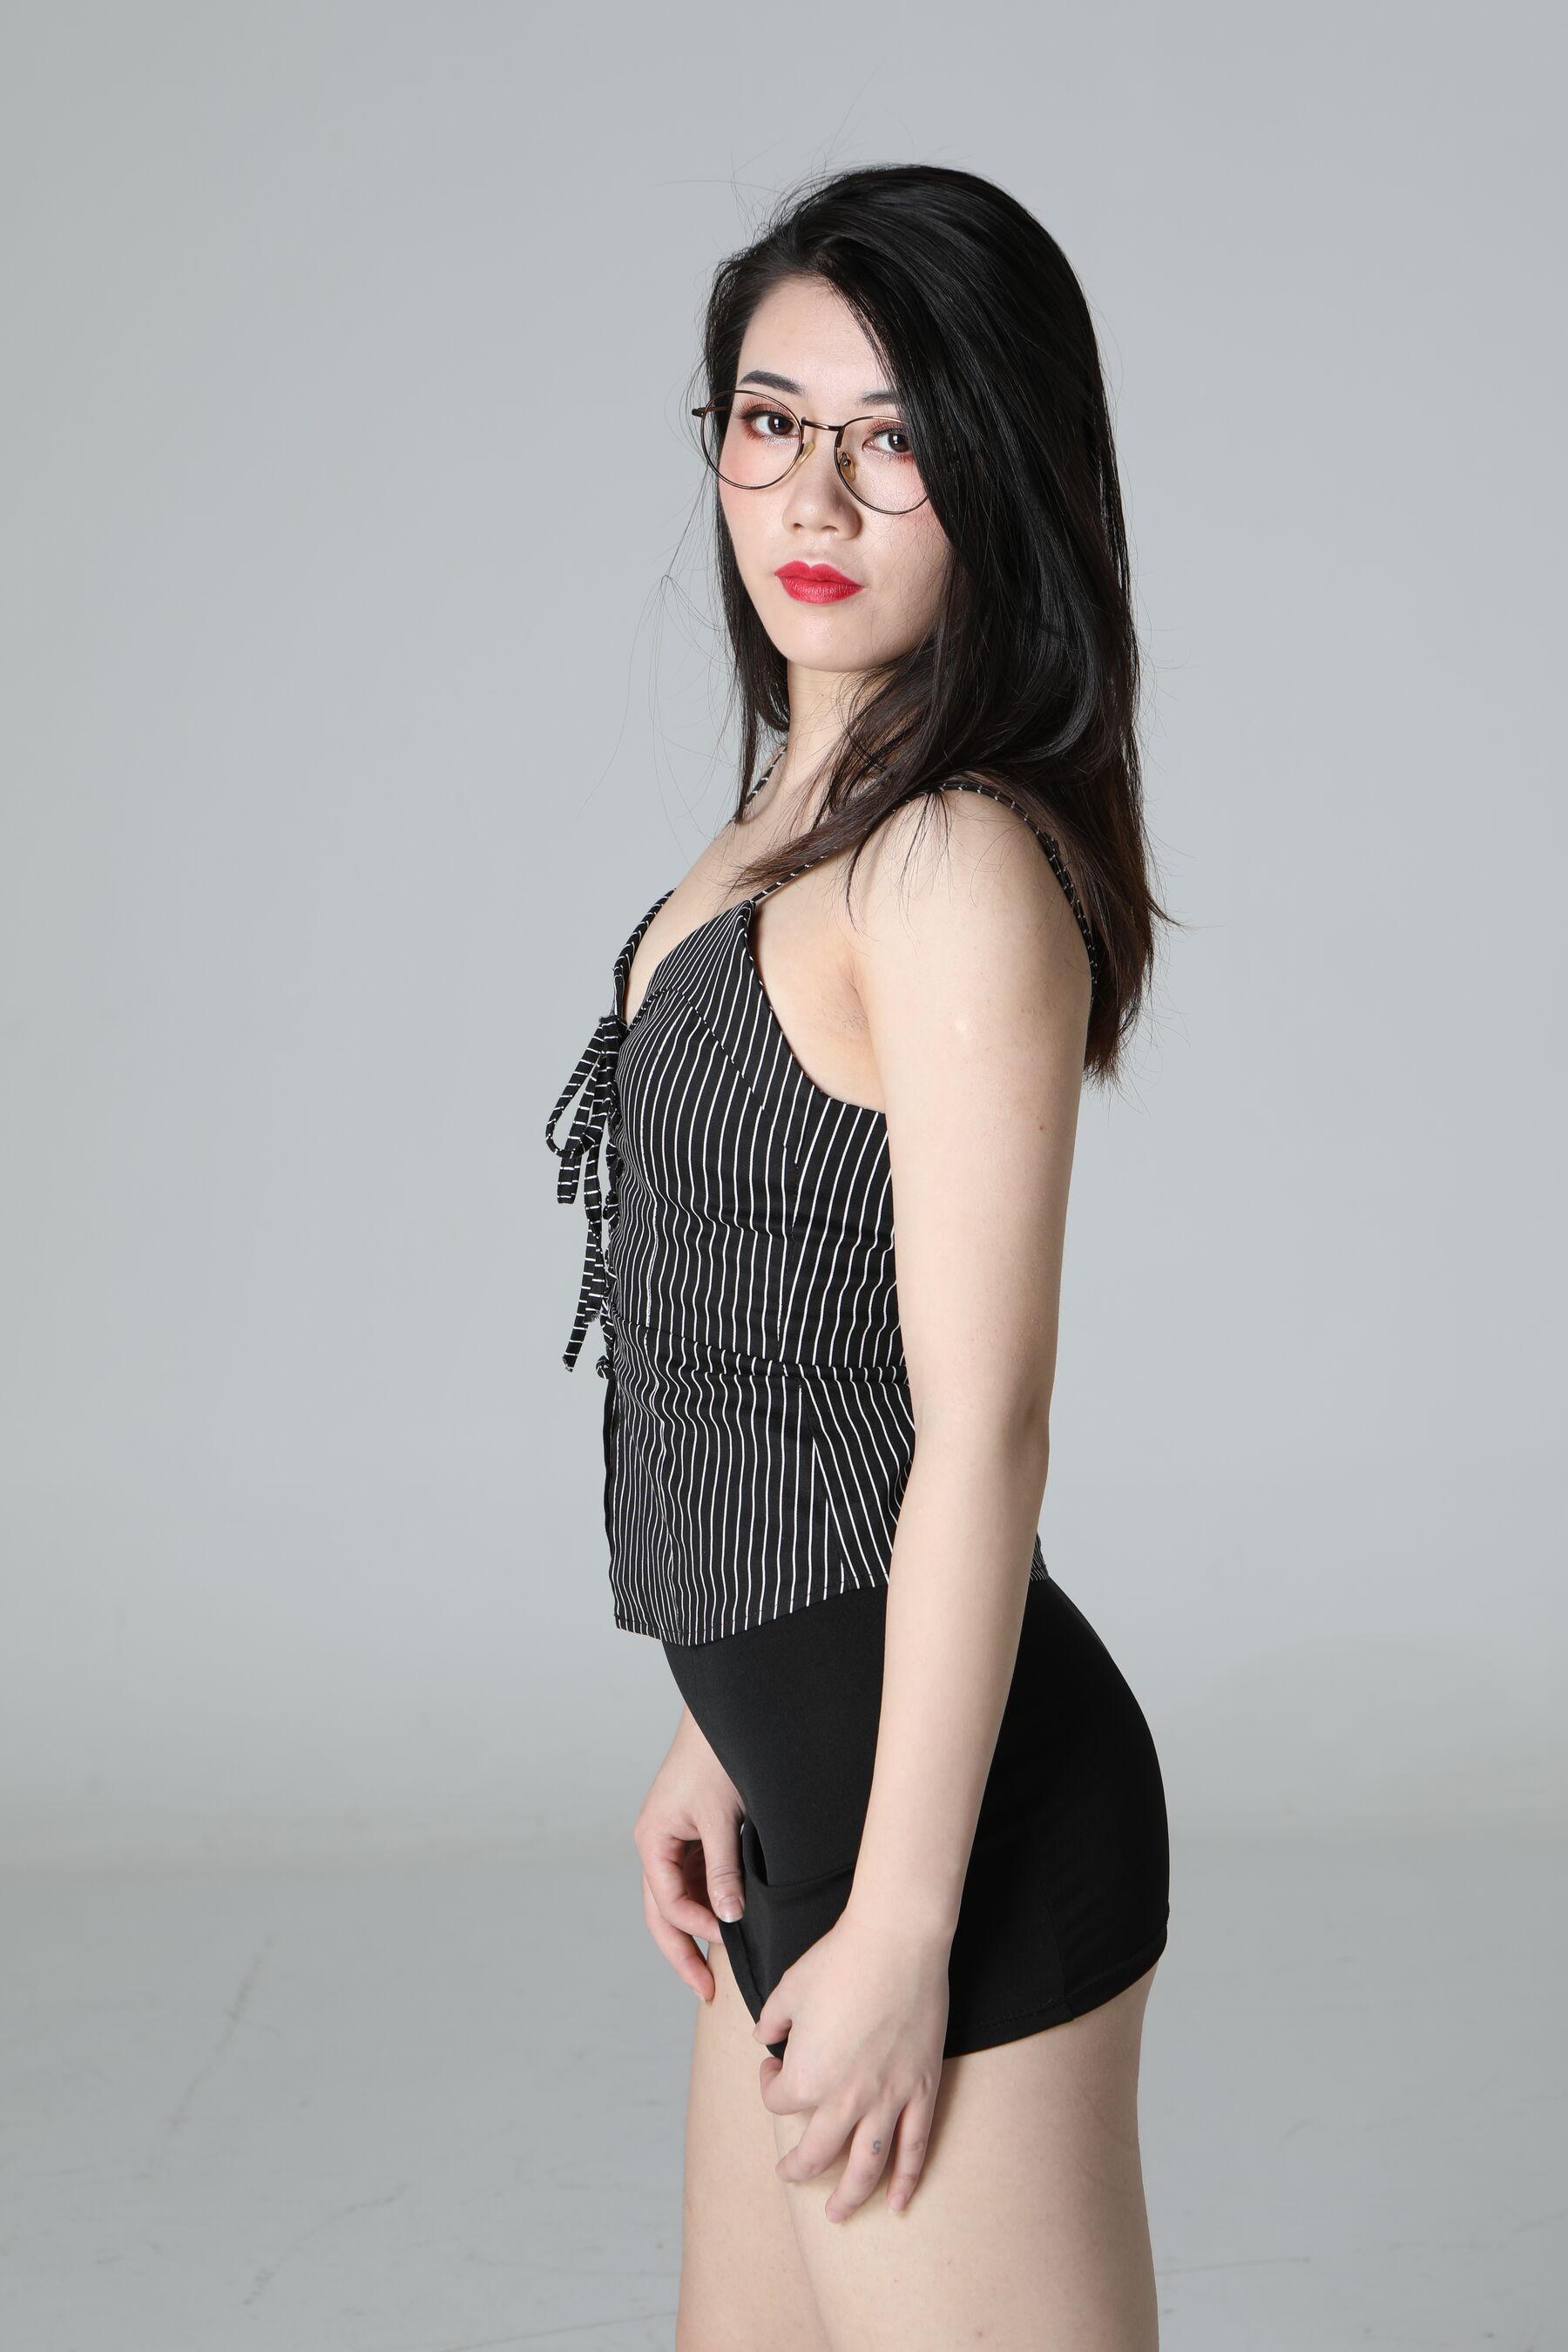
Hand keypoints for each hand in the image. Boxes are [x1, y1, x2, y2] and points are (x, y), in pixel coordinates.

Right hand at [633, 1708, 747, 2003]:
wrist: (727, 1717)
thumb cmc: (716, 1759)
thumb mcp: (720, 1820)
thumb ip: (723, 1871)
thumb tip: (728, 1919)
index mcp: (652, 1841)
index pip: (666, 1903)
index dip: (694, 1929)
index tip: (726, 1942)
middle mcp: (656, 1845)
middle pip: (662, 1912)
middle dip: (682, 1951)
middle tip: (705, 1990)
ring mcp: (672, 1842)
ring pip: (678, 1899)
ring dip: (696, 1929)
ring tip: (718, 1967)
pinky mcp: (691, 1836)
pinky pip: (695, 1880)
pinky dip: (709, 1903)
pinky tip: (728, 1923)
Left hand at [753, 1904, 949, 2218]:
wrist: (896, 1942)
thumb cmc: (838, 1961)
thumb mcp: (788, 1989)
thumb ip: (771, 2020)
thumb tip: (764, 2037)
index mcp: (806, 2077)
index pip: (778, 2102)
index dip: (768, 2085)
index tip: (771, 2066)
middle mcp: (845, 2099)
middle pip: (816, 2154)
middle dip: (799, 2169)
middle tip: (791, 2173)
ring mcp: (888, 2099)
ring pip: (867, 2167)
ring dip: (851, 2197)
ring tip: (839, 2213)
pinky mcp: (922, 2090)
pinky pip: (914, 2148)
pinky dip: (906, 2180)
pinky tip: (899, 2202)